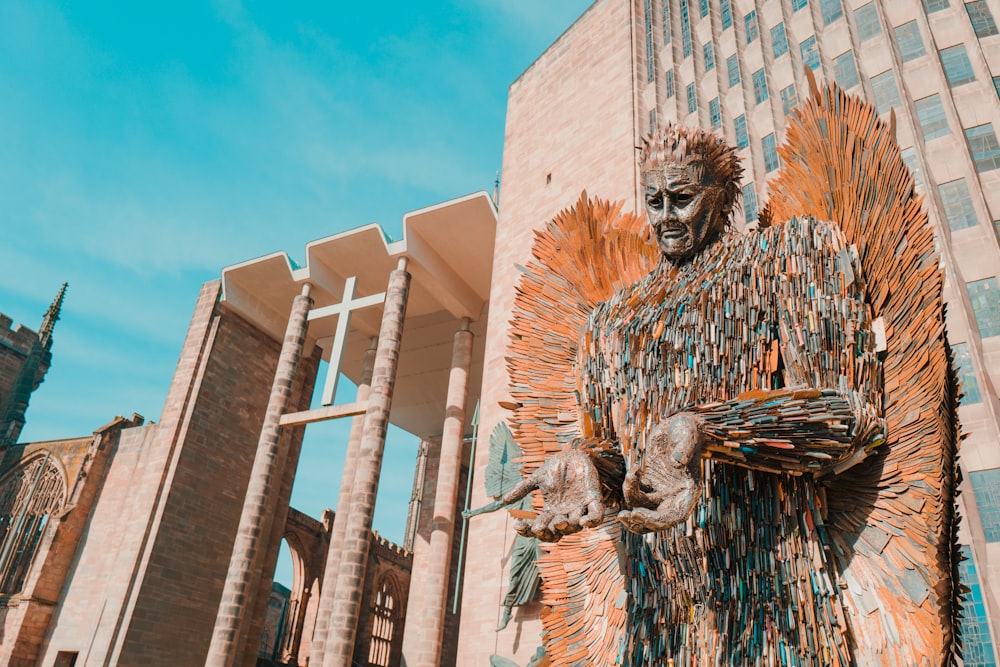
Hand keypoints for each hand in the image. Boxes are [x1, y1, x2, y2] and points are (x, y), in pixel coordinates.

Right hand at [502, 448, 604, 541]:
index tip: (517, 524)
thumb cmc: (557, 467)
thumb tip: (504, 500)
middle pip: (556, 534)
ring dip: (567, 526)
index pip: (539, 528)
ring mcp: (580, 509)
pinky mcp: (593, 500)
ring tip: (561, 520)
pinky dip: (591, 521)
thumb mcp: (538, 478)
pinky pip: (596, 517)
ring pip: (574, 527)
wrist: (574, 453)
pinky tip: (584, 522)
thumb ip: (523, 488)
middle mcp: (565, 514)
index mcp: (551, 512)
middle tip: (539, 527)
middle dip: (547, 533)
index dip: (528, 530)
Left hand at [617, 413, 702, 533]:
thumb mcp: (687, 435)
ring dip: (630, 504)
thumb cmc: (687, 429)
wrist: (679, 424)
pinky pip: (637, 494)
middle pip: (657, 519)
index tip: (636, 513)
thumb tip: (677, 462)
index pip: (673, 516)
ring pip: (643, 508)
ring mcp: (661, 491)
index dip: (655, 520)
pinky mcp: (649, 483)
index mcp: (688, 492)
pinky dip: (630, 488)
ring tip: (629, 478)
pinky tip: (635, 469)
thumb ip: (684, 448)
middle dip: (639, 521)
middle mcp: (675, 495)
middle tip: (621, 516)